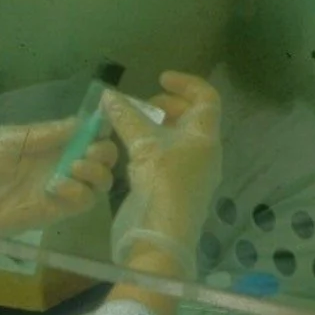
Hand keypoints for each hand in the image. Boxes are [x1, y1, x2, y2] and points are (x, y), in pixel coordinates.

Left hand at [0, 118, 117, 263]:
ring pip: (102, 180)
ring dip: (96, 170)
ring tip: (75, 167)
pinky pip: (86, 201)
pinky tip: (57, 186)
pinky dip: (79, 191)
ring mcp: (65, 188)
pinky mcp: (61, 210)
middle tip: (88, 151)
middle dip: (104, 150)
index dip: (100, 127)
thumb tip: (79, 122)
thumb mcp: (10, 139)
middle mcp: (64, 163)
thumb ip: (44, 132)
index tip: (100, 124)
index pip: (88, 133)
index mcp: (53, 143)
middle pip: (104, 156)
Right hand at [103, 71, 222, 279]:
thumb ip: (126, 117)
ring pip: (181, 139)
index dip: (186, 84)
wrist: (164, 235)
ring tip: (133, 127)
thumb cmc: (162, 183)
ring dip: (159, 128)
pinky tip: (135, 153)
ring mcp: (195, 174)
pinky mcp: (180, 190)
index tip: (160, 79)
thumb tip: (108, 95)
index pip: (207, 99)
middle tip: (141, 106)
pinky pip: (172, 158)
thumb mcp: (143, 145)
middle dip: (167, 106)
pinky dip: (156, 148)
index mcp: (206, 137)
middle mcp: (206, 153)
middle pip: (193, 118)